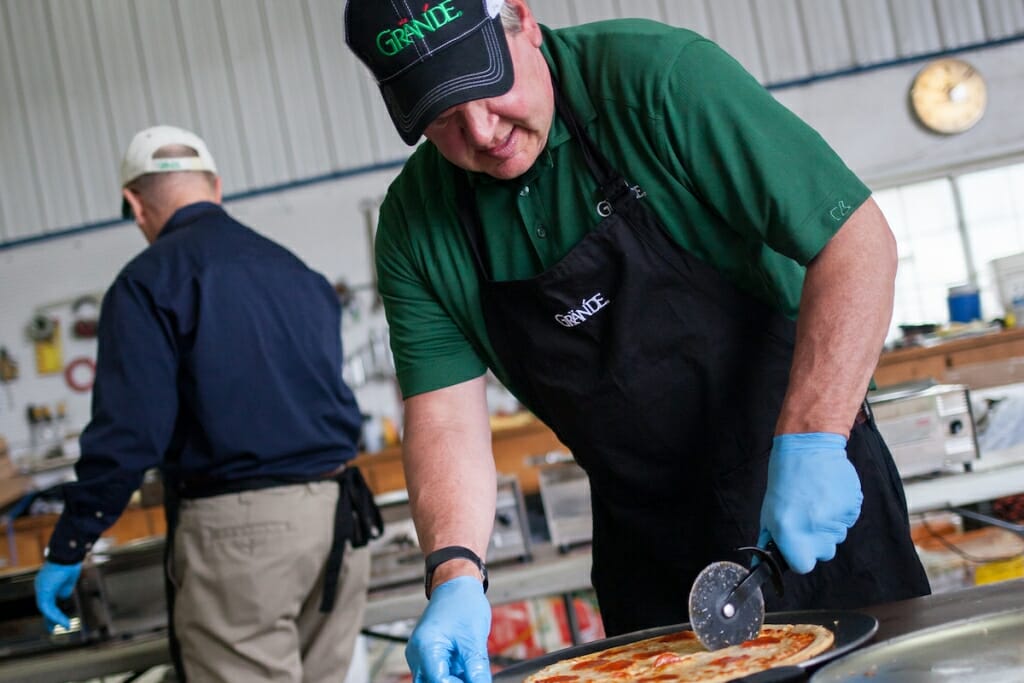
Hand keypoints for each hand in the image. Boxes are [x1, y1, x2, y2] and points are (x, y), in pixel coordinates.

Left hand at [34, 561, 82, 630]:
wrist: (68, 555)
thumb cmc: (70, 564)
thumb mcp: (68, 581)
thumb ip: (64, 591)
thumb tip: (63, 598)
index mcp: (46, 584)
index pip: (47, 601)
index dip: (52, 611)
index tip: (58, 620)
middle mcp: (41, 586)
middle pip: (44, 606)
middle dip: (50, 619)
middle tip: (54, 629)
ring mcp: (40, 588)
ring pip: (45, 608)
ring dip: (55, 619)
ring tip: (64, 626)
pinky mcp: (43, 591)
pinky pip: (47, 607)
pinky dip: (55, 616)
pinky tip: (62, 621)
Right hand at [406, 576, 491, 682]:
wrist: (456, 584)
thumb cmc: (463, 604)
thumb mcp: (474, 639)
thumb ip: (476, 668)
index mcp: (425, 648)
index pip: (438, 682)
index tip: (476, 682)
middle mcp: (417, 655)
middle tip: (474, 677)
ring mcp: (420, 655)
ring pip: (434, 680)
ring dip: (453, 680)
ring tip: (471, 671)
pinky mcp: (427, 655)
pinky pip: (436, 673)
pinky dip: (452, 675)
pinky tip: (466, 669)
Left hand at [758, 433, 862, 573]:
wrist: (809, 447)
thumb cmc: (785, 478)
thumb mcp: (768, 511)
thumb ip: (769, 541)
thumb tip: (761, 565)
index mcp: (789, 529)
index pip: (802, 566)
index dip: (799, 558)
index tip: (796, 548)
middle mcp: (814, 526)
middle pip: (823, 554)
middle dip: (815, 542)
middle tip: (805, 518)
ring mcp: (836, 518)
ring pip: (836, 538)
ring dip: (827, 527)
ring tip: (815, 502)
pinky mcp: (853, 507)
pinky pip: (847, 522)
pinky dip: (839, 514)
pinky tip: (828, 496)